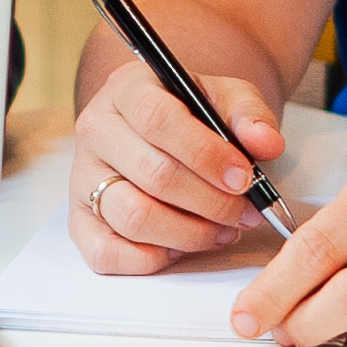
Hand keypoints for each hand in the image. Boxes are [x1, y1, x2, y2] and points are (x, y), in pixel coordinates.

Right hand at [68, 61, 281, 274]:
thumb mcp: (227, 99)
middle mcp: (96, 131)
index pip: (158, 120)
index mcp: (127, 90)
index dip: (206, 155)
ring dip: (191, 233)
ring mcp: (82, 178)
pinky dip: (154, 257)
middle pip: (152, 175)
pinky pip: (108, 254)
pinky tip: (184, 243)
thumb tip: (266, 143)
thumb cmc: (193, 116)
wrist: (164, 129)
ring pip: (134, 217)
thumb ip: (250, 115)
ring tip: (223, 229)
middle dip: (212, 202)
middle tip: (246, 212)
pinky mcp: (80, 221)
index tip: (244, 177)